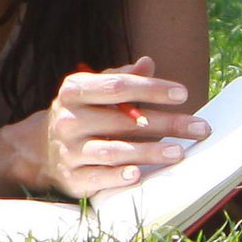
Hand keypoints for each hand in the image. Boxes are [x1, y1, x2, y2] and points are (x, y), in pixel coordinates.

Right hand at [22, 56, 204, 198]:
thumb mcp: (93, 90)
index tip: (182, 93)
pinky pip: (99, 178)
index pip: (118, 87)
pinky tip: (139, 175)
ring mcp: (69, 150)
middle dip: (166, 124)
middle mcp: (69, 119)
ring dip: (149, 152)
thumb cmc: (81, 113)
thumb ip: (121, 78)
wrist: (41, 148)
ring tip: (179, 152)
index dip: (152, 89)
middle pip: (124, 121)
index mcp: (74, 91)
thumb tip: (148, 63)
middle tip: (200, 127)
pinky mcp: (72, 178)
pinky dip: (119, 177)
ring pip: (114, 151)